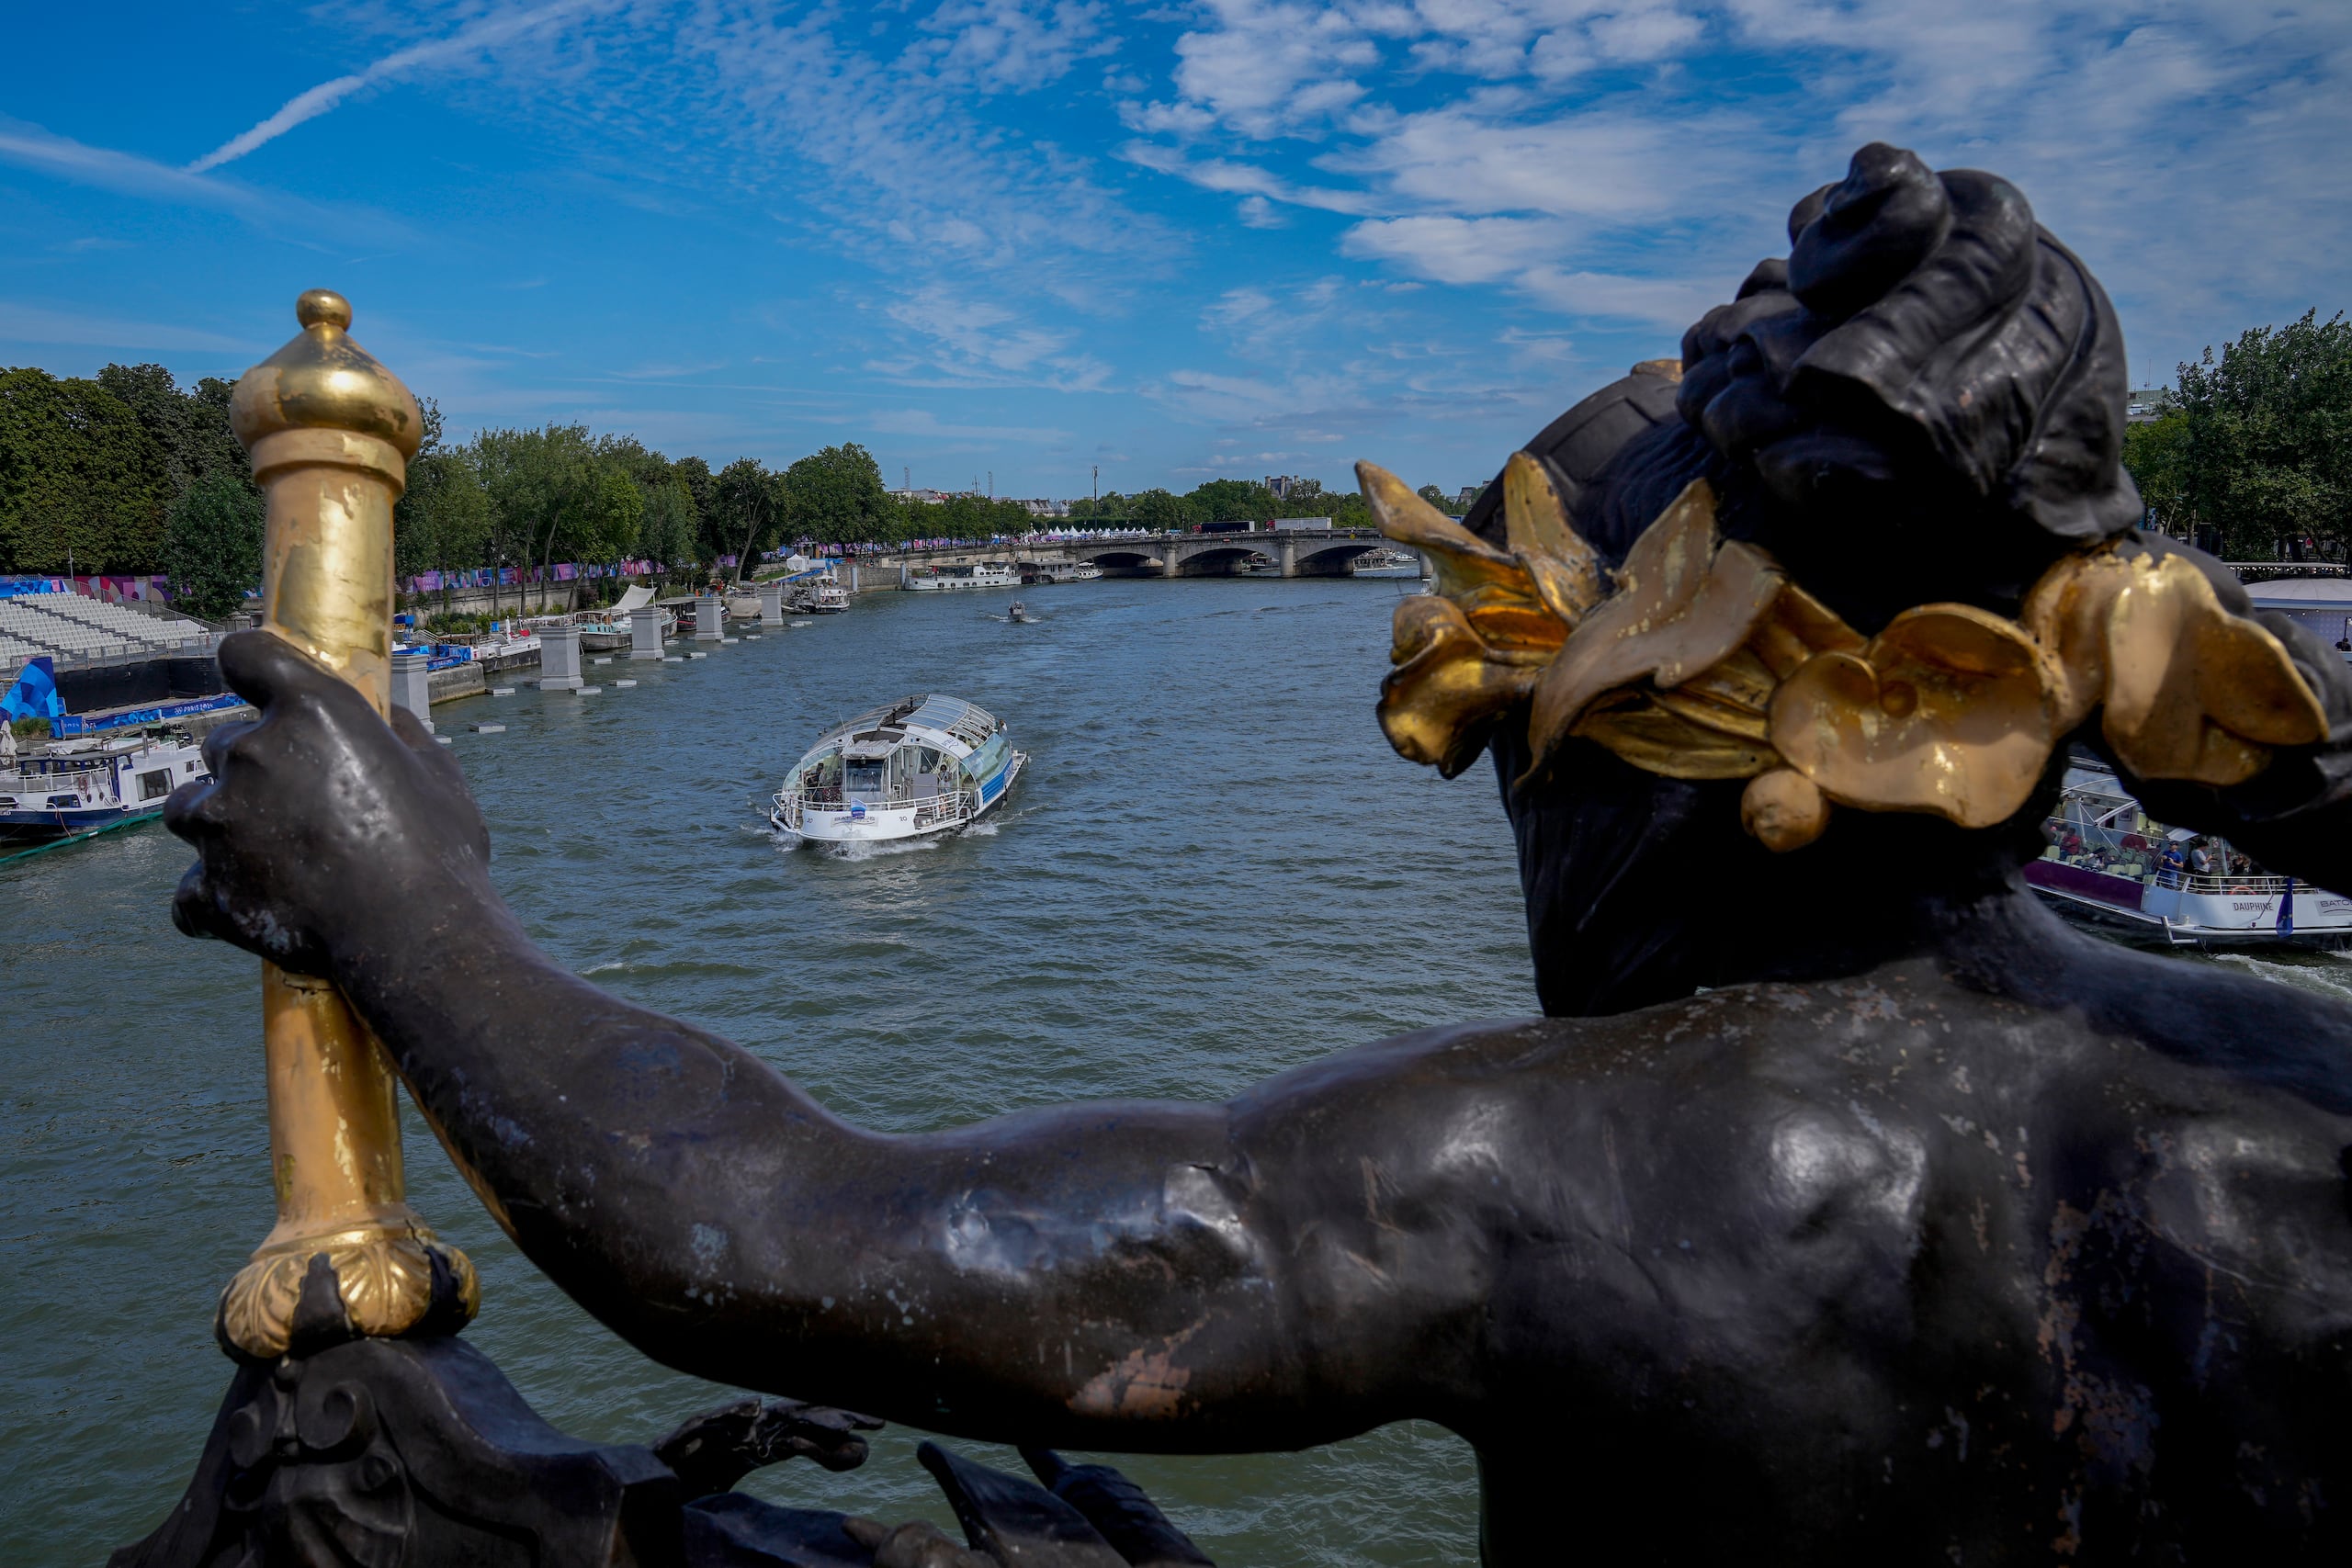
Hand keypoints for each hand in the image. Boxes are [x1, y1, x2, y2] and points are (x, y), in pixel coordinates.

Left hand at [166, 631, 492, 976]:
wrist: (416, 937)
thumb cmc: (440, 850)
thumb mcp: (439, 772)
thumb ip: (399, 732)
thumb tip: (384, 716)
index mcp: (311, 711)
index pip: (246, 654)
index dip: (250, 666)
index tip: (258, 683)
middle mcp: (253, 753)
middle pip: (220, 741)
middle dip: (251, 765)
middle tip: (297, 800)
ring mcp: (221, 821)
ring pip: (188, 807)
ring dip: (217, 820)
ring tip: (263, 850)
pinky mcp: (208, 886)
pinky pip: (187, 890)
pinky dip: (209, 896)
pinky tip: (243, 902)